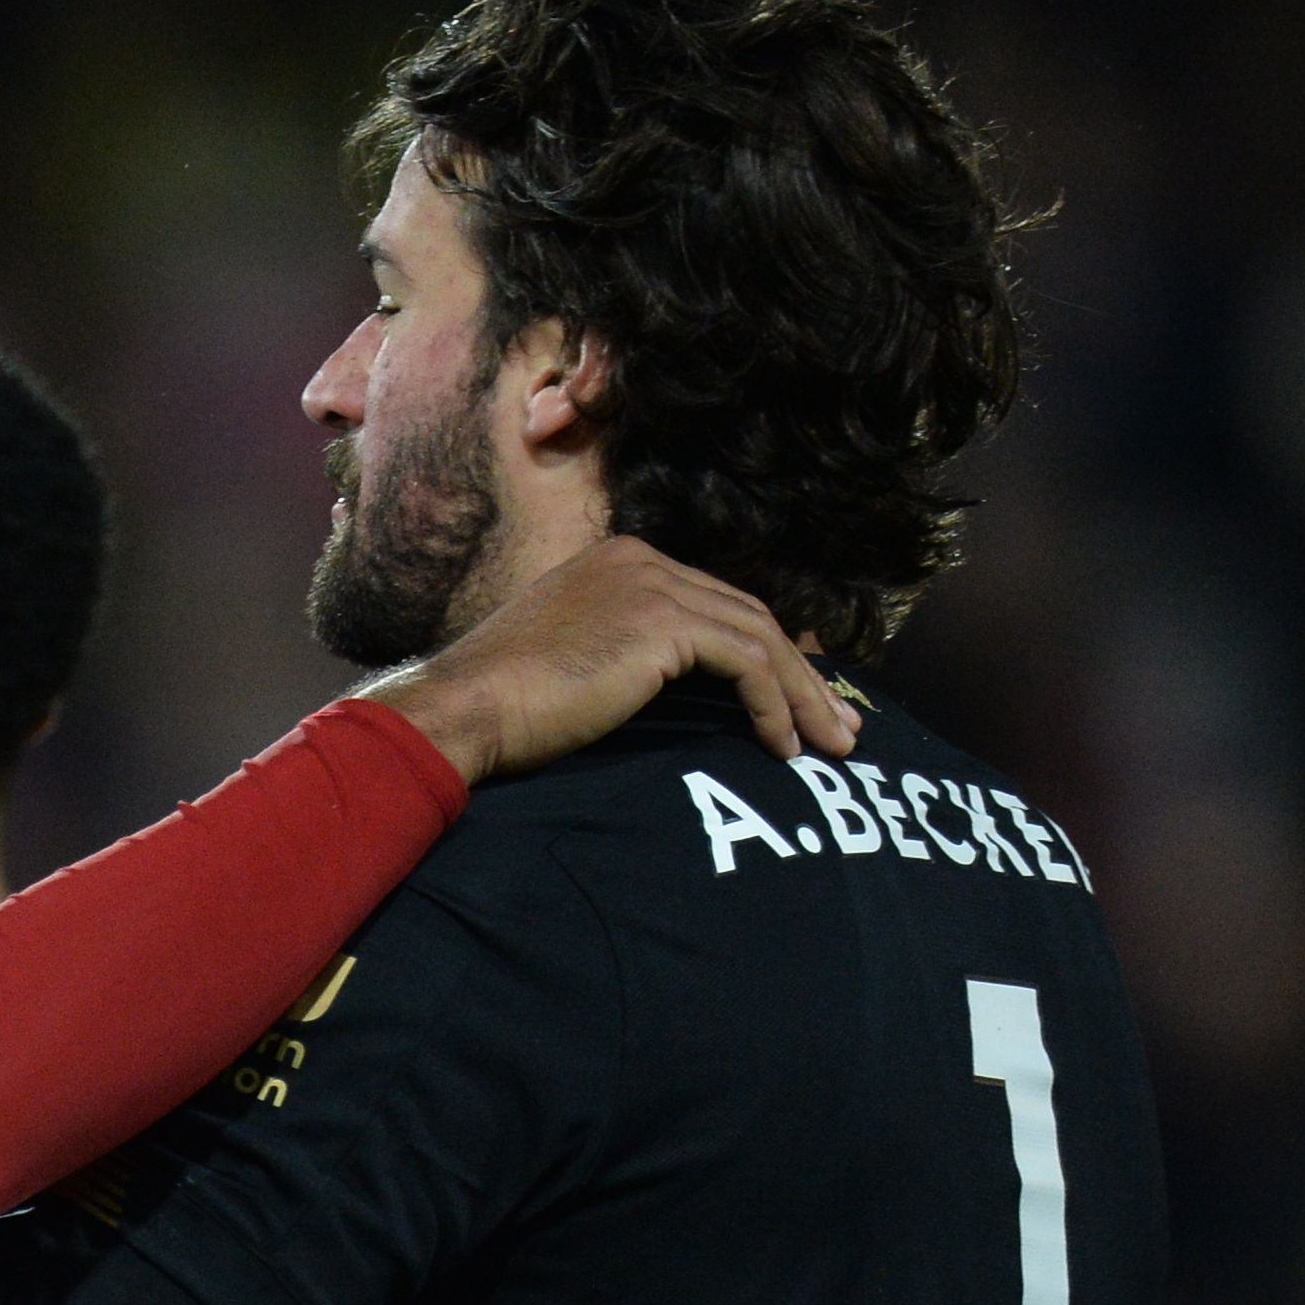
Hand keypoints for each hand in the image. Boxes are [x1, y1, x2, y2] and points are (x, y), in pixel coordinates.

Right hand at [357, 535, 856, 780]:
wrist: (466, 707)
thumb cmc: (504, 707)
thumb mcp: (575, 664)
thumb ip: (628, 658)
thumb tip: (680, 693)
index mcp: (622, 562)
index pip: (717, 603)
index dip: (768, 654)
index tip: (800, 702)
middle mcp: (643, 559)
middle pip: (749, 614)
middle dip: (802, 674)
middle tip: (839, 725)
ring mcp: (653, 584)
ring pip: (760, 636)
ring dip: (804, 695)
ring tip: (833, 745)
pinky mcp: (663, 623)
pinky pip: (748, 662)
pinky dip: (775, 704)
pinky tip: (782, 745)